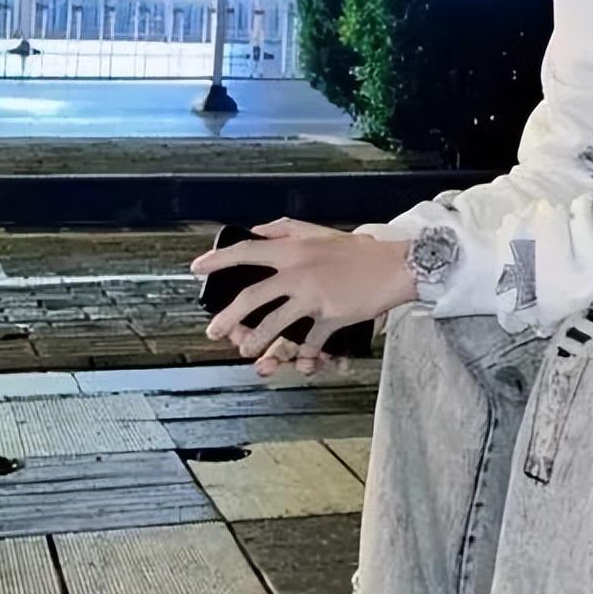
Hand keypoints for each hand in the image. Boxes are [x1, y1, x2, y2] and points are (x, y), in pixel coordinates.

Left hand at [191, 218, 415, 375]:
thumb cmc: (357, 250)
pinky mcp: (333, 316)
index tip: (197, 269)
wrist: (395, 266)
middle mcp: (299, 271)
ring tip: (246, 352)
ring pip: (277, 322)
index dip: (219, 260)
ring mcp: (315, 296)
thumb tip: (258, 230)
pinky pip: (312, 341)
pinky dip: (305, 355)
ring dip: (259, 340)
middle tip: (214, 331)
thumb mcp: (318, 231)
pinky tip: (300, 364)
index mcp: (293, 249)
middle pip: (254, 295)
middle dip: (230, 315)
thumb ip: (286, 228)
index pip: (248, 251)